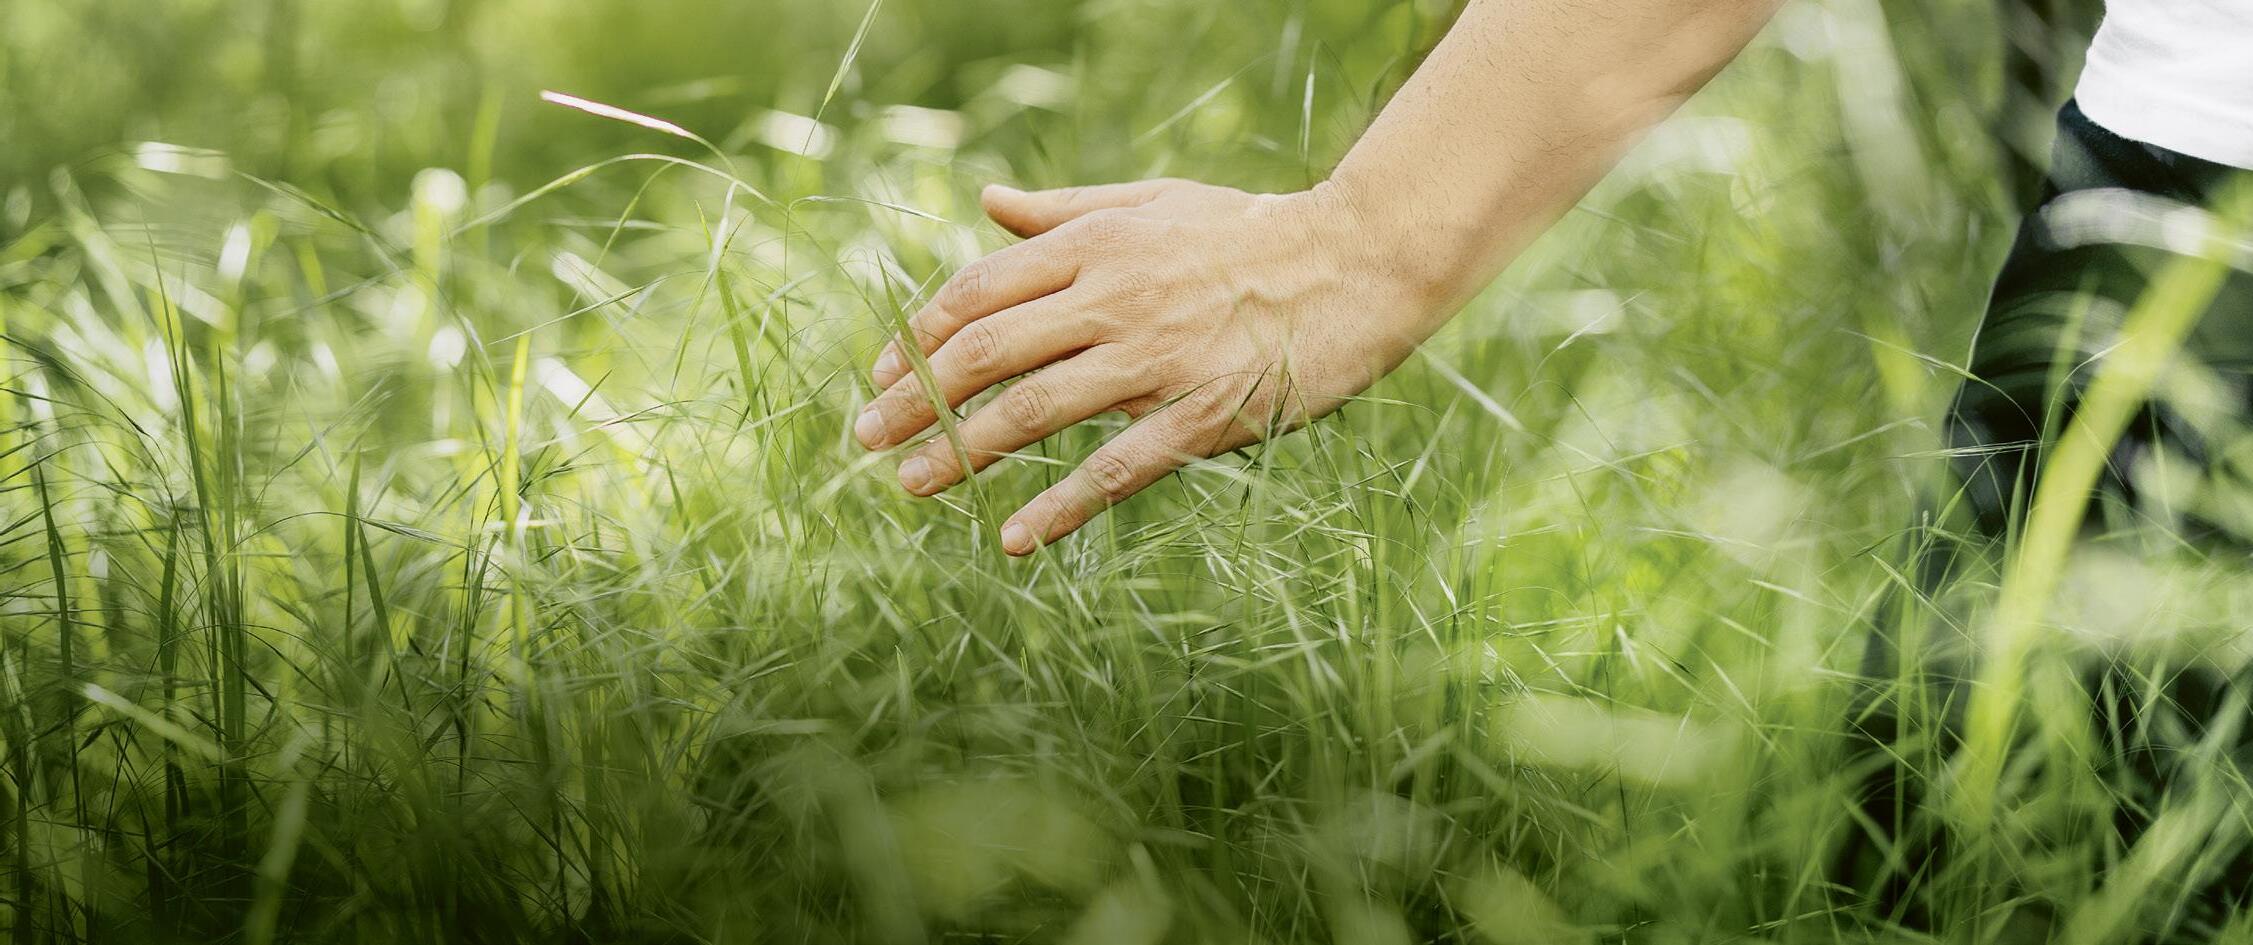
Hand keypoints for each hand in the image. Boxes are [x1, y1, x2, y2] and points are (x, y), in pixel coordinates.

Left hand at [855, 178, 1446, 554]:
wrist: (1356, 264)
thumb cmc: (1249, 233)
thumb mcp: (1151, 204)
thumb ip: (1063, 211)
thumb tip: (984, 199)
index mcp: (1096, 246)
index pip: (978, 293)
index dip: (919, 338)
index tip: (882, 377)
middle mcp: (1114, 299)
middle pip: (987, 352)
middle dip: (916, 399)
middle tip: (867, 439)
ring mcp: (1156, 361)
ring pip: (1035, 410)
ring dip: (962, 452)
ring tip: (911, 485)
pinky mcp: (1200, 416)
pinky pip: (1116, 469)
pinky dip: (1061, 507)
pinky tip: (1016, 537)